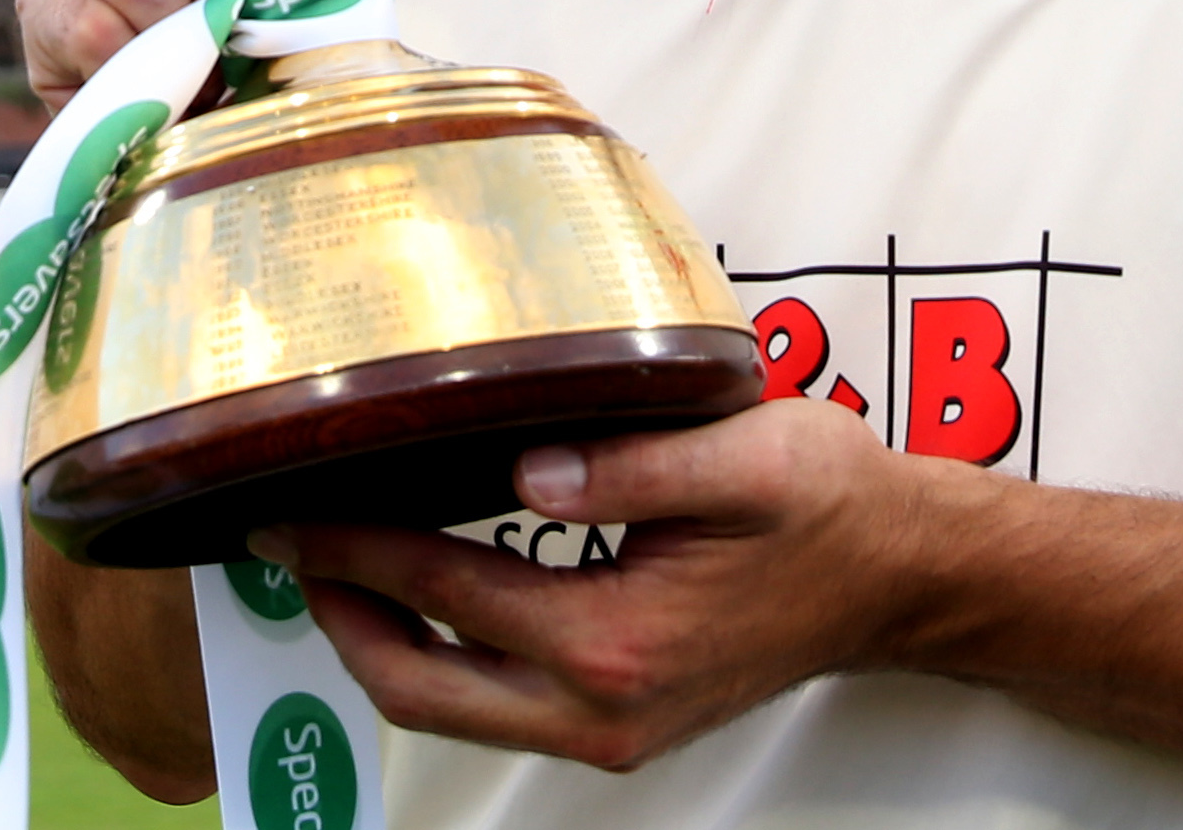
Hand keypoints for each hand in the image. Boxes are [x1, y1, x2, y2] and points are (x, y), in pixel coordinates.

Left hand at [260, 398, 960, 772]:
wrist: (899, 575)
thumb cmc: (829, 502)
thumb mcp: (742, 453)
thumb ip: (630, 460)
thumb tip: (524, 463)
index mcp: (618, 640)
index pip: (446, 588)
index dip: (354, 546)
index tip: (288, 504)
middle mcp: (601, 707)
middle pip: (418, 686)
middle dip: (336, 612)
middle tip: (284, 537)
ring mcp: (608, 729)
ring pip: (448, 707)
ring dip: (379, 639)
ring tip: (331, 559)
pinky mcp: (618, 724)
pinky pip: (493, 703)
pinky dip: (437, 650)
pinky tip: (419, 586)